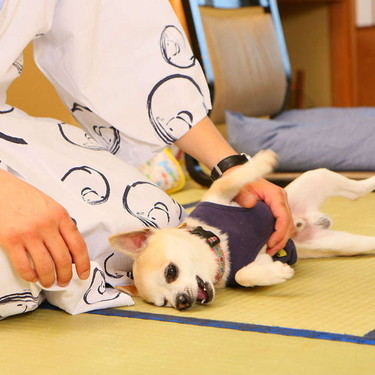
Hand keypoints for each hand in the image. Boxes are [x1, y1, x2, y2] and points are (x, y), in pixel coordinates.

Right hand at [0, 170, 89, 287]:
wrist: (1, 189)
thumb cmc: (27, 198)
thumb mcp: (52, 207)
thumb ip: (62, 225)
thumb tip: (71, 250)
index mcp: (60, 216)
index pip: (78, 244)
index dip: (83, 263)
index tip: (84, 274)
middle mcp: (47, 225)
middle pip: (63, 258)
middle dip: (66, 275)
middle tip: (65, 281)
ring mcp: (28, 233)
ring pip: (46, 265)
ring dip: (50, 279)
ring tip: (50, 283)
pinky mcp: (10, 240)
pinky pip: (24, 265)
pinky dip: (30, 276)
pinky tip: (33, 277)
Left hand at [234, 177, 294, 254]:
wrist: (238, 175)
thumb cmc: (239, 183)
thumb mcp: (238, 188)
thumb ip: (243, 196)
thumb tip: (251, 203)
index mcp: (275, 194)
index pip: (283, 217)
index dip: (279, 233)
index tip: (270, 244)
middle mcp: (281, 198)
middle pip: (289, 223)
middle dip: (281, 240)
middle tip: (269, 252)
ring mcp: (281, 204)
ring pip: (288, 225)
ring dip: (281, 239)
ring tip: (270, 250)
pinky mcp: (277, 208)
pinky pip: (283, 224)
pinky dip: (279, 235)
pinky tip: (270, 243)